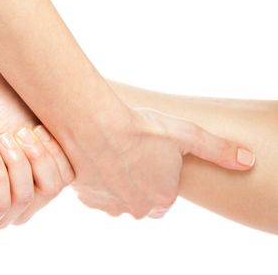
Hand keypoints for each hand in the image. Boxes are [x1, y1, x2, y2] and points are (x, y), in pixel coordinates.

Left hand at [0, 126, 71, 232]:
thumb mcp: (14, 131)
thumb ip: (40, 133)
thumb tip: (72, 118)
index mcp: (34, 186)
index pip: (64, 178)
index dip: (57, 153)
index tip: (38, 128)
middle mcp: (21, 206)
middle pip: (53, 189)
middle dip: (40, 157)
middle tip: (21, 132)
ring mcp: (0, 216)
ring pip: (26, 197)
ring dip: (17, 163)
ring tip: (2, 139)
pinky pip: (0, 205)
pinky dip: (0, 178)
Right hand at [69, 106, 254, 218]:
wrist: (94, 127)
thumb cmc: (140, 129)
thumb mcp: (186, 135)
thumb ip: (218, 150)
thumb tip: (248, 161)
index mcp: (163, 198)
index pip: (164, 196)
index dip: (158, 174)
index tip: (150, 155)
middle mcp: (138, 209)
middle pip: (141, 200)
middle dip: (137, 182)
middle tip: (132, 154)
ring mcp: (111, 206)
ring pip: (118, 198)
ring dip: (116, 183)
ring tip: (113, 155)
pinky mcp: (87, 199)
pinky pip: (95, 194)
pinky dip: (96, 182)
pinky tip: (97, 160)